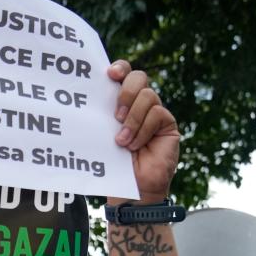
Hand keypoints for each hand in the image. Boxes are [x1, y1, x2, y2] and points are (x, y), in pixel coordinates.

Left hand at [105, 61, 179, 203]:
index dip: (120, 68)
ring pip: (148, 96)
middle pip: (139, 77)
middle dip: (126, 92)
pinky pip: (157, 114)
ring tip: (122, 141)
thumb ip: (101, 114)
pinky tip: (135, 145)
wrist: (130, 187)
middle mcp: (139, 102)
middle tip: (116, 115)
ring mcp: (154, 111)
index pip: (123, 73)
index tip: (109, 75)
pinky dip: (143, 130)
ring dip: (133, 119)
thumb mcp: (102, 135)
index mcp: (121, 101)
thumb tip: (88, 97)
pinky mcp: (167, 123)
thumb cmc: (112, 162)